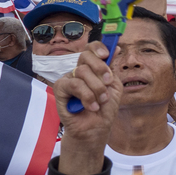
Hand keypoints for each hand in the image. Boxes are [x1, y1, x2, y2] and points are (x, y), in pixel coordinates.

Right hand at [53, 43, 120, 173]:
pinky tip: (91, 106)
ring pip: (83, 72)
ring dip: (97, 88)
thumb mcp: (114, 85)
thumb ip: (112, 67)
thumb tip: (115, 47)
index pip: (90, 49)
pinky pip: (74, 84)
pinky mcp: (59, 89)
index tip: (107, 55)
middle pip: (85, 56)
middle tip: (109, 82)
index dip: (98, 47)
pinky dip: (87, 96)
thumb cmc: (105, 107)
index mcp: (92, 68)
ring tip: (101, 101)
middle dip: (101, 68)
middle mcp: (78, 71)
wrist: (96, 127)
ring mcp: (68, 79)